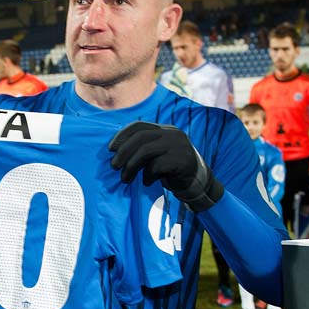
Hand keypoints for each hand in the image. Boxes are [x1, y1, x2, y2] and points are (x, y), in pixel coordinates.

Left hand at [109, 121, 223, 211]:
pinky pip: (157, 166)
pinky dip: (148, 176)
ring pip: (147, 151)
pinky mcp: (182, 160)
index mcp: (165, 129)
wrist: (197, 182)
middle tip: (114, 166)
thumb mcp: (158, 154)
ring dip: (131, 166)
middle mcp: (172, 134)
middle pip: (141, 137)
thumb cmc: (171, 169)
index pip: (139, 126)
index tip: (111, 148)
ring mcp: (178, 145)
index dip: (122, 135)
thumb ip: (143, 148)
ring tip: (125, 179)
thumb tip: (116, 151)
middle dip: (124, 152)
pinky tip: (148, 182)